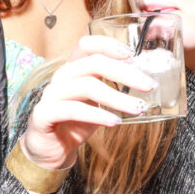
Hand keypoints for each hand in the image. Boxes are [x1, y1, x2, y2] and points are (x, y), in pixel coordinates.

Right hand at [20, 34, 157, 169]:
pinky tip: (115, 121)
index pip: (87, 44)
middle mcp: (61, 76)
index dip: (108, 45)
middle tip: (149, 85)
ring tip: (138, 108)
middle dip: (125, 73)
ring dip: (117, 97)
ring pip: (87, 86)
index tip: (132, 55)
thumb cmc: (78, 120)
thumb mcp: (98, 100)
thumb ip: (112, 85)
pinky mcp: (45, 114)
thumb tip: (143, 77)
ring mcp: (51, 94)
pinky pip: (73, 110)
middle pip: (94, 63)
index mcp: (74, 67)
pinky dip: (97, 115)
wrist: (52, 149)